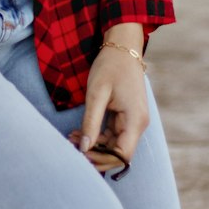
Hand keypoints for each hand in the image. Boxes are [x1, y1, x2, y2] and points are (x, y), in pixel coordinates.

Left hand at [71, 34, 149, 173]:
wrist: (122, 47)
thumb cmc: (110, 67)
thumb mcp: (97, 93)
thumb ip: (91, 122)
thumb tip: (84, 148)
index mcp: (135, 120)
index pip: (123, 155)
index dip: (102, 160)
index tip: (81, 155)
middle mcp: (137, 124)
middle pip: (117, 153)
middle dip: (95, 153)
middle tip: (71, 146)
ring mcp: (132, 121)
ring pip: (113, 145)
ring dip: (93, 145)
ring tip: (71, 137)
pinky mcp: (126, 117)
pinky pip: (112, 134)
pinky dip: (96, 136)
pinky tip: (79, 132)